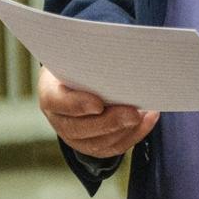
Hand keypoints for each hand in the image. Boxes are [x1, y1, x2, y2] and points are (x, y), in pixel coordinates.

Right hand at [37, 66, 158, 160]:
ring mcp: (75, 137)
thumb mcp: (75, 58)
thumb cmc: (76, 67)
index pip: (58, 103)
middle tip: (133, 113)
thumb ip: (89, 61)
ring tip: (143, 114)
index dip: (77, 106)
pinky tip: (148, 119)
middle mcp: (59, 121)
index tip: (98, 104)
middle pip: (80, 129)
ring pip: (99, 143)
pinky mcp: (93, 146)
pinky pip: (114, 147)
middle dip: (110, 122)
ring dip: (124, 130)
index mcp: (49, 95)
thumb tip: (117, 51)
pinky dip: (134, 135)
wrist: (73, 83)